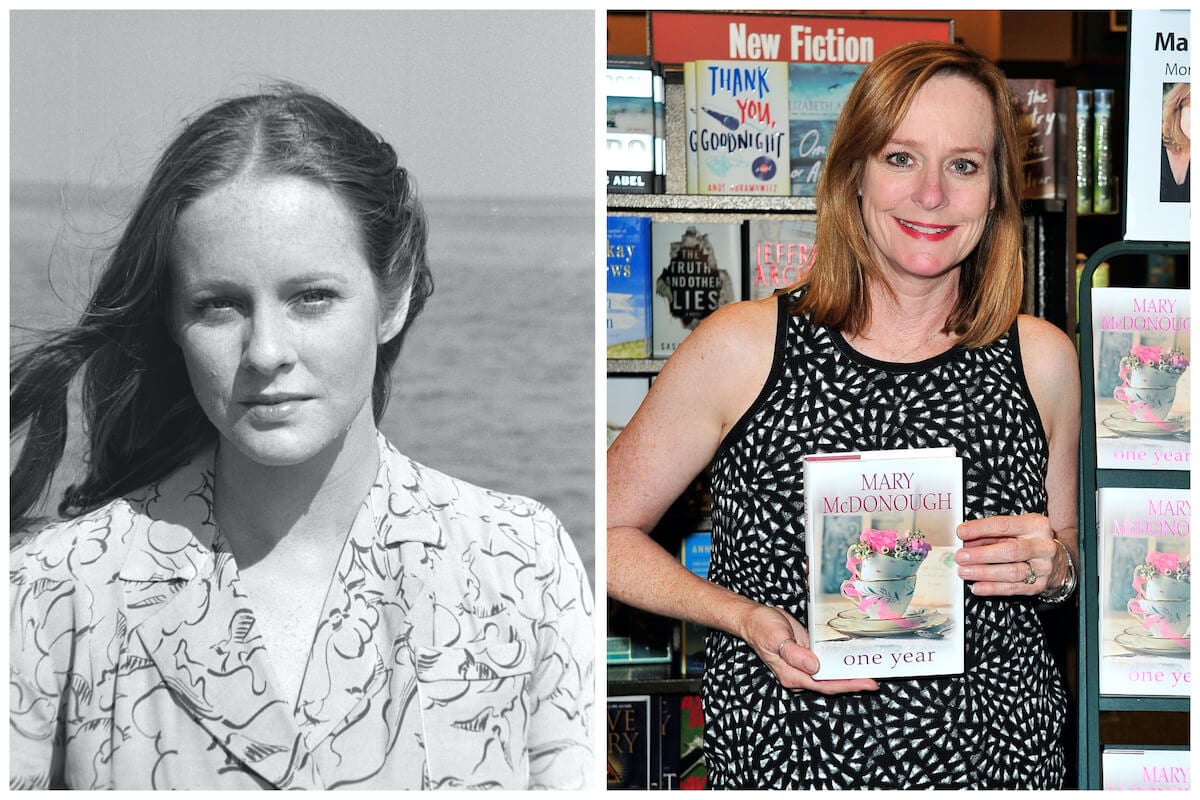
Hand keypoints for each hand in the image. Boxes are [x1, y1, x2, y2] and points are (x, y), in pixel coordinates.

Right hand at [736, 603, 878, 694]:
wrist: (754, 619)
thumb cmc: (762, 627)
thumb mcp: (776, 638)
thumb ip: (794, 653)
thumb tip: (814, 666)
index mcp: (792, 674)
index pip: (824, 684)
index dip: (847, 685)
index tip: (866, 683)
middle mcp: (798, 675)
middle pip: (830, 684)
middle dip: (853, 683)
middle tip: (875, 680)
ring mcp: (802, 667)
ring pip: (829, 676)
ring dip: (848, 676)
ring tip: (869, 673)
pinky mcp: (806, 657)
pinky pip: (825, 666)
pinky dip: (838, 666)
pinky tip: (850, 662)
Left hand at [955, 514, 1059, 596]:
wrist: (1057, 559)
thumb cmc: (1030, 540)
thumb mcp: (1015, 529)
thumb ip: (991, 534)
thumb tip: (966, 540)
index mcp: (1036, 525)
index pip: (1004, 525)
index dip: (980, 529)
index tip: (961, 532)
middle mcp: (1043, 546)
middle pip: (1010, 551)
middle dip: (981, 555)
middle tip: (961, 557)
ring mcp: (1044, 567)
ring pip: (1011, 572)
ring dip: (984, 573)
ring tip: (964, 571)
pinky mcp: (1040, 585)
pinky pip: (1013, 588)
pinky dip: (993, 588)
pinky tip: (977, 586)